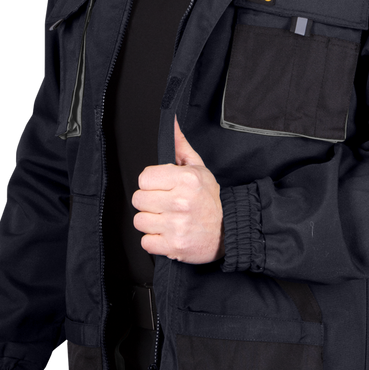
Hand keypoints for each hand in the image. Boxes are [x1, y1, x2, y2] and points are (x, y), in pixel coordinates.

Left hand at [131, 117, 224, 263]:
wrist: (230, 230)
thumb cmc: (211, 200)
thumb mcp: (199, 169)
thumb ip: (180, 147)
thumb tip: (171, 122)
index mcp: (186, 179)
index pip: (144, 178)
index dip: (151, 184)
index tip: (162, 188)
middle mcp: (180, 202)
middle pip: (138, 200)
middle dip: (149, 202)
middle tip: (165, 204)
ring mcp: (177, 226)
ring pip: (140, 221)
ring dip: (151, 222)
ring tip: (167, 220)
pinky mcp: (173, 247)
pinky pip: (146, 242)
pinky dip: (155, 241)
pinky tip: (168, 234)